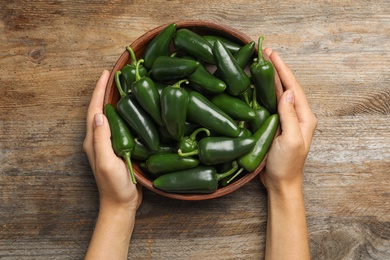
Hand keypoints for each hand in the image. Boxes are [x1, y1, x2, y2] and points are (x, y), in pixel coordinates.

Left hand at [83, 70, 141, 212]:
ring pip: (109, 116)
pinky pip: (119, 125)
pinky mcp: (118, 149)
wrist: (121, 204)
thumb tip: (99, 114)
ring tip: (124, 86)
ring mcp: (108, 144)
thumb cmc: (115, 186)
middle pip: (99, 109)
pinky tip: (133, 110)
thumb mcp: (107, 162)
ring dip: (114, 100)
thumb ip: (102, 139)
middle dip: (105, 90)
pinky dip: (123, 113)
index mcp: (93, 140)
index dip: (99, 90)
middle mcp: (98, 139)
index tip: (106, 73)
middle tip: (116, 75)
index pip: (94, 110)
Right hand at [261, 48, 316, 192]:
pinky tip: (256, 85)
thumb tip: (287, 92)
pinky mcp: (275, 125)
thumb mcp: (289, 140)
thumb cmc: (286, 165)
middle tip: (264, 52)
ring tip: (260, 63)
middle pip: (286, 87)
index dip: (282, 69)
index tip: (271, 54)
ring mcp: (286, 120)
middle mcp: (296, 115)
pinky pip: (270, 104)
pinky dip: (264, 91)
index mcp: (304, 117)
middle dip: (276, 69)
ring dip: (269, 78)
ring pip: (278, 94)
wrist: (280, 183)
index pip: (293, 87)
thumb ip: (289, 116)